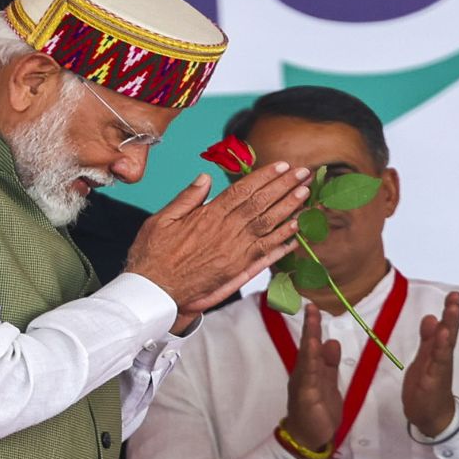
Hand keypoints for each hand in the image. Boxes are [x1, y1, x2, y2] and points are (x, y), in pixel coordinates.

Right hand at [126, 165, 309, 324]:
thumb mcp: (162, 219)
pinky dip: (283, 243)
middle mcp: (227, 232)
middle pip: (262, 204)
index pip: (243, 190)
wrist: (155, 293)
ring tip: (306, 195)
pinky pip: (266, 255)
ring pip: (268, 227)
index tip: (282, 165)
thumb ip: (187, 197)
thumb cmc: (153, 256)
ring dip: (289, 210)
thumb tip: (205, 177)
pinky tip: (297, 233)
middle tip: (303, 173)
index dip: (265, 176)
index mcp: (209, 216)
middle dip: (284, 187)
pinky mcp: (238, 270)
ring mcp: (235, 252)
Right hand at [283, 304, 342, 452]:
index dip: (313, 326)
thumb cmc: (317, 411)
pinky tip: (313, 348)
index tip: (314, 307)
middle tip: (312, 306)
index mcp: (310, 369)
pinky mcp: (306, 395)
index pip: (312, 344)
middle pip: (307, 346)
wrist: (307, 437)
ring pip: (307, 357)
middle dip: (310, 326)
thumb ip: (329, 363)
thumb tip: (331, 341)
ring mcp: (303, 383)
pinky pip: (309, 375)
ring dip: (309, 338)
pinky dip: (310, 360)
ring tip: (312, 321)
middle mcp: (304, 373)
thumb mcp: (328, 383)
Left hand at [402, 292, 458, 436]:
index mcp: (440, 352)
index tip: (453, 295)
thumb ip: (428, 339)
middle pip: (450, 334)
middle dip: (452, 315)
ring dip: (449, 328)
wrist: (430, 417)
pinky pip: (437, 363)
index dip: (450, 312)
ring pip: (445, 346)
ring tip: (451, 311)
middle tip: (455, 297)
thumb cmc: (428, 388)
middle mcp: (443, 359)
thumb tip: (431, 317)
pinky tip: (443, 337)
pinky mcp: (433, 381)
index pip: (447, 328)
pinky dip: (440, 349)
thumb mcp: (424, 359)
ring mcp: (439, 369)